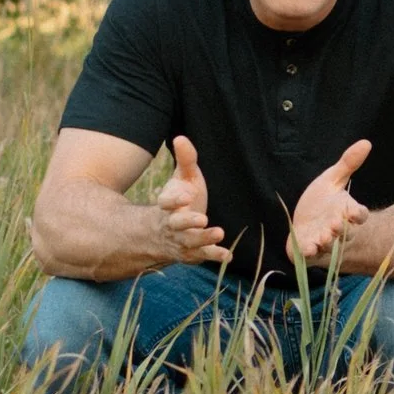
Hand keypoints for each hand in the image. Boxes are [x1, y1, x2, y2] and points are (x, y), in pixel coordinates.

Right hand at [153, 133, 227, 264]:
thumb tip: (180, 138)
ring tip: (219, 232)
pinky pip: (202, 255)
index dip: (173, 200)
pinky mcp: (192, 252)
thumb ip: (185, 160)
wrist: (167, 231)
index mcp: (167, 205)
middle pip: (176, 224)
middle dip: (187, 222)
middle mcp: (172, 224)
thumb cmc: (181, 197)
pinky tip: (228, 255)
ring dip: (203, 239)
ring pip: (189, 242)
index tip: (185, 196)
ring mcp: (181, 240)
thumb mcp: (184, 177)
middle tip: (202, 218)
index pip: (166, 202)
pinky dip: (214, 255)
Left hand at [290, 136, 372, 266]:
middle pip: (346, 233)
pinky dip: (310, 253)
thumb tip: (366, 142)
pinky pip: (312, 256)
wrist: (304, 223)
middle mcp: (339, 230)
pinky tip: (307, 248)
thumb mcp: (332, 180)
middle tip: (335, 223)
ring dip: (327, 242)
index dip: (358, 214)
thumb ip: (348, 164)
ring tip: (323, 237)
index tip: (354, 211)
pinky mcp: (309, 252)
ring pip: (330, 246)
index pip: (359, 215)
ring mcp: (325, 243)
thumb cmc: (321, 203)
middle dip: (341, 229)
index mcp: (347, 213)